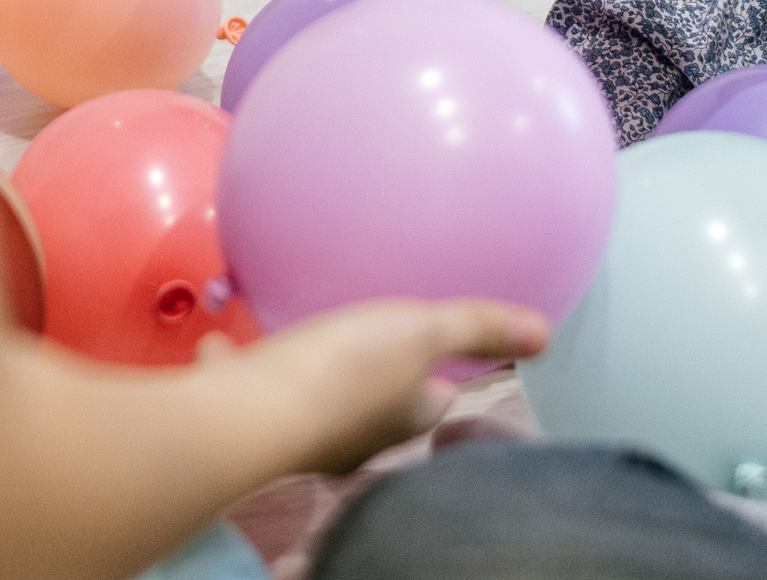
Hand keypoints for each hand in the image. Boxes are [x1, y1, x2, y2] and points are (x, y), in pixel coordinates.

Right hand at [196, 298, 547, 476]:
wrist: (242, 419)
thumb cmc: (340, 374)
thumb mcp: (420, 332)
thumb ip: (475, 329)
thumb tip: (544, 335)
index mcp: (398, 419)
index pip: (431, 402)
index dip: (435, 381)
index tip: (432, 357)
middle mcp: (349, 438)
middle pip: (368, 408)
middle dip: (365, 383)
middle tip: (360, 345)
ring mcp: (294, 433)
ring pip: (304, 402)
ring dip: (300, 377)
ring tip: (294, 343)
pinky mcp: (242, 420)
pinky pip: (243, 389)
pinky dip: (237, 370)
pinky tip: (223, 345)